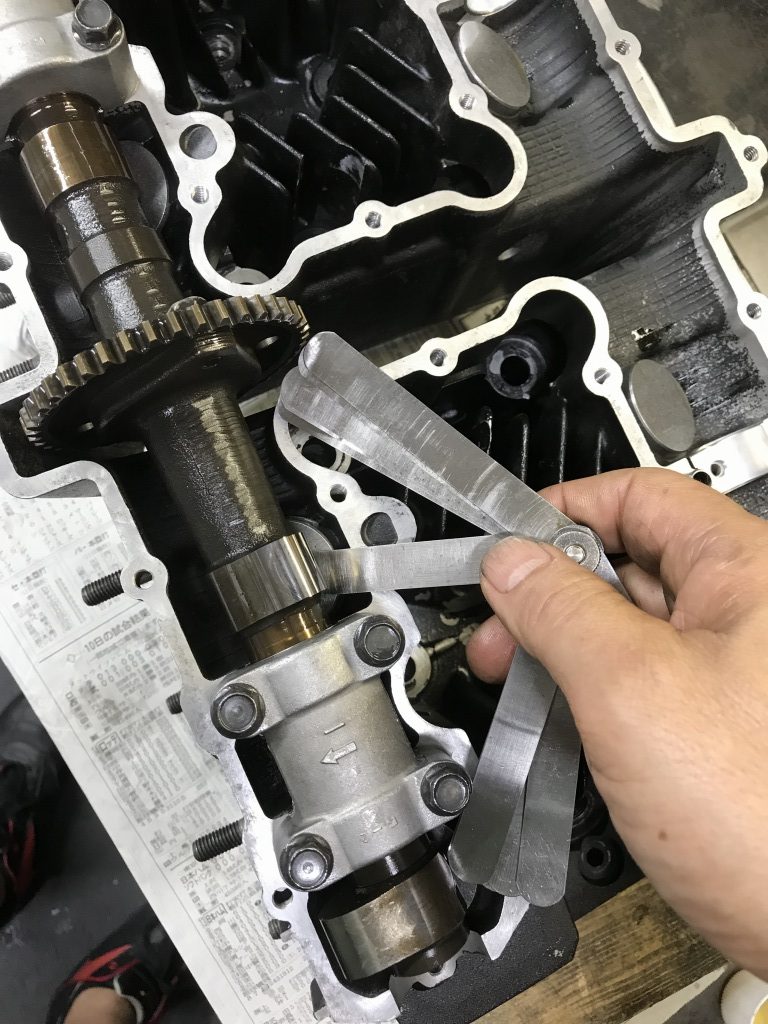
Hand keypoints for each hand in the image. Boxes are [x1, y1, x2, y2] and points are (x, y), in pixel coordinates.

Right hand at [466, 468, 767, 977]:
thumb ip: (560, 609)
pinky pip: (642, 682)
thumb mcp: (630, 688)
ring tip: (519, 675)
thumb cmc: (767, 817)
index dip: (563, 511)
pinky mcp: (721, 724)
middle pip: (627, 561)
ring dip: (566, 644)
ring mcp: (734, 672)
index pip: (637, 496)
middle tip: (500, 624)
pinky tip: (562, 716)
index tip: (507, 542)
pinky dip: (594, 690)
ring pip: (630, 626)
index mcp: (745, 572)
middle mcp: (747, 613)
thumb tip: (511, 564)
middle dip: (551, 589)